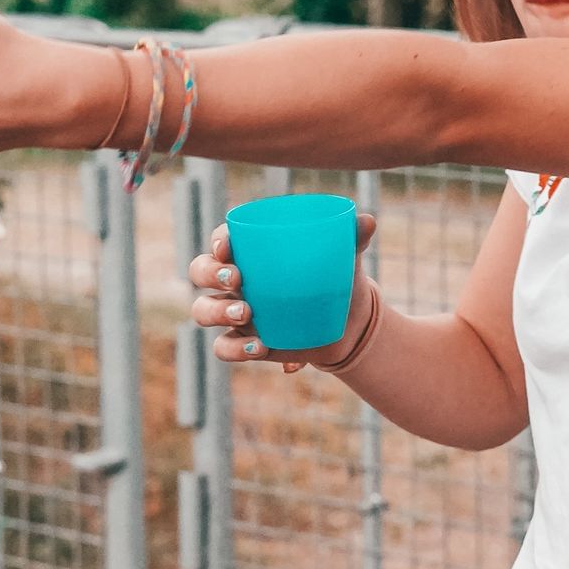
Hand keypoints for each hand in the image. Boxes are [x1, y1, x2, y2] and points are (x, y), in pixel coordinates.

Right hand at [188, 213, 379, 371]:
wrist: (350, 325)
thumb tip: (368, 220)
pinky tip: (261, 346)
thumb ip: (354, 238)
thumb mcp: (347, 259)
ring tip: (246, 314)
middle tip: (237, 280)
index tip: (229, 247)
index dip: (218, 241)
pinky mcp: (244, 341)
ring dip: (216, 311)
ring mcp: (236, 312)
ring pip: (203, 310)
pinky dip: (237, 348)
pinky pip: (224, 347)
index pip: (223, 239)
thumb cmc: (339, 280)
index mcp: (254, 252)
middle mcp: (236, 280)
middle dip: (210, 274)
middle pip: (200, 271)